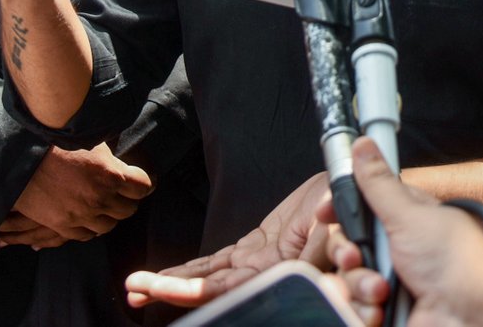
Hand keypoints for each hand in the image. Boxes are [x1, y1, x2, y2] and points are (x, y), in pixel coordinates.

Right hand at [0, 143, 152, 247]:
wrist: (23, 157)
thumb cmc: (59, 143)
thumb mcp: (93, 143)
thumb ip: (111, 159)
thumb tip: (124, 161)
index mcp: (112, 175)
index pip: (143, 187)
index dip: (144, 183)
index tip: (142, 182)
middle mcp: (100, 198)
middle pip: (128, 209)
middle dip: (128, 200)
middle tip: (124, 194)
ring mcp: (82, 215)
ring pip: (109, 226)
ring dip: (110, 216)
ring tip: (106, 207)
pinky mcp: (63, 225)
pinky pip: (86, 235)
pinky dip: (91, 228)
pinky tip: (90, 219)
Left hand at [125, 171, 330, 308]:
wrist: (347, 191)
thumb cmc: (345, 205)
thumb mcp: (336, 221)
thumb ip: (323, 244)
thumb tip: (322, 248)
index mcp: (280, 271)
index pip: (231, 289)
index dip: (197, 290)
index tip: (170, 289)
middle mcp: (264, 273)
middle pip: (209, 289)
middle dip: (169, 290)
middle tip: (135, 290)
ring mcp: (256, 261)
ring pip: (207, 277)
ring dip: (171, 281)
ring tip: (137, 286)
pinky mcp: (254, 247)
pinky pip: (216, 262)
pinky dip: (190, 268)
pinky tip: (164, 274)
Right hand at [322, 138, 482, 326]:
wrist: (475, 320)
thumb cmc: (460, 265)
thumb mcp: (412, 216)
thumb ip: (379, 184)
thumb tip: (364, 144)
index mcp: (403, 220)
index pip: (358, 208)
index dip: (338, 210)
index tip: (324, 212)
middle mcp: (393, 251)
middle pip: (344, 245)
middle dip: (346, 253)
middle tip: (357, 257)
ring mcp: (388, 284)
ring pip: (345, 279)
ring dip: (357, 286)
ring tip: (382, 292)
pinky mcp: (383, 313)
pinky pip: (351, 308)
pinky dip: (359, 310)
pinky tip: (379, 312)